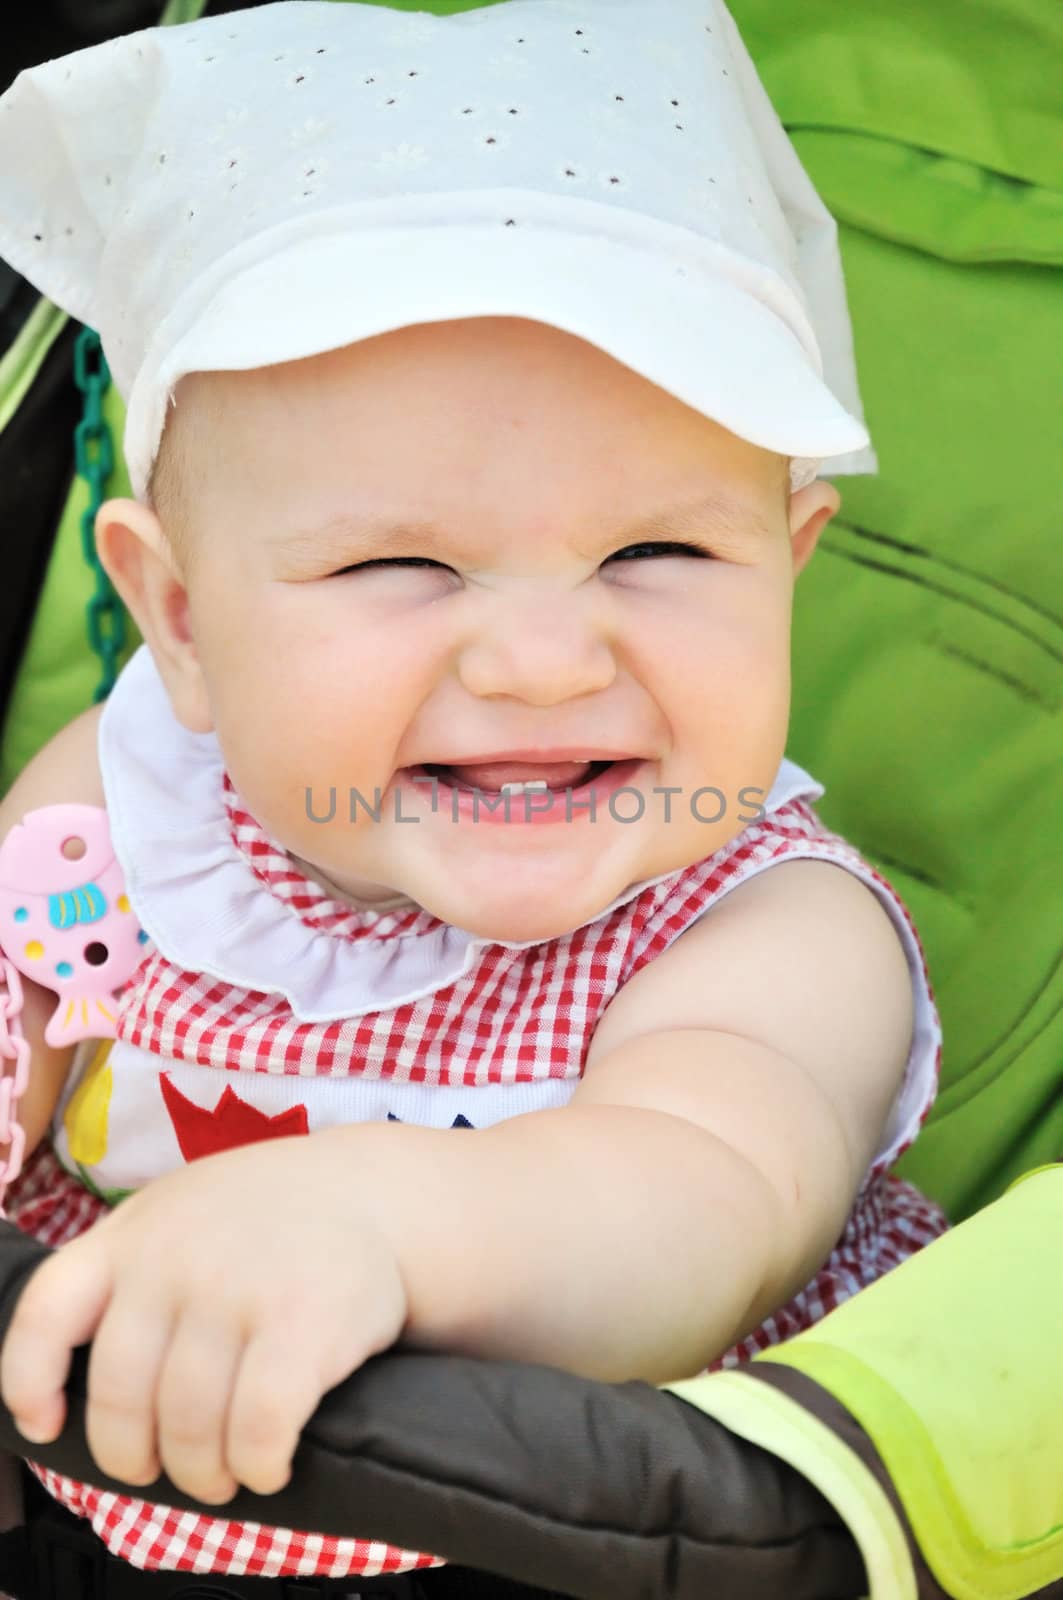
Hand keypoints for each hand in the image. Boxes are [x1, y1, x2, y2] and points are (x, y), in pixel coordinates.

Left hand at [0, 1133, 406, 1504]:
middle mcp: (174, 1260)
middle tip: (166, 1470)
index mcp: (132, 1233)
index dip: (29, 1381)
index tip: (44, 1423)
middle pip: (122, 1398)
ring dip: (203, 1474)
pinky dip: (257, 1466)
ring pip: (189, 1426)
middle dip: (137, 1457)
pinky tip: (268, 1465)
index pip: (46, 1311)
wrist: (375, 1193)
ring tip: (223, 1475)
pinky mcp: (301, 1325)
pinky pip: (258, 1429)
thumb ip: (129, 1269)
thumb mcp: (182, 1211)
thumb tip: (76, 1376)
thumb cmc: (269, 1217)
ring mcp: (237, 1291)